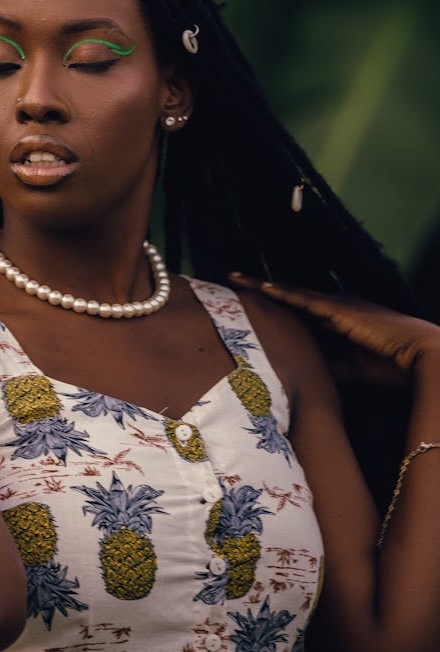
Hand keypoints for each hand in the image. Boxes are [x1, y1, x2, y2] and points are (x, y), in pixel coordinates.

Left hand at [228, 271, 439, 377]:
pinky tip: (262, 289)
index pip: (297, 310)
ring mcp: (335, 304)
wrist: (420, 355)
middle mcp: (333, 305)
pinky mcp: (338, 309)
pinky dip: (282, 294)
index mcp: (336, 318)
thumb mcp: (351, 368)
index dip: (273, 305)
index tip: (249, 301)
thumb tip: (303, 373)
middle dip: (259, 290)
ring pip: (290, 292)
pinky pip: (304, 299)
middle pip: (287, 295)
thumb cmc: (391, 362)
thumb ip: (328, 366)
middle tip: (231, 280)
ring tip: (234, 278)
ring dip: (262, 287)